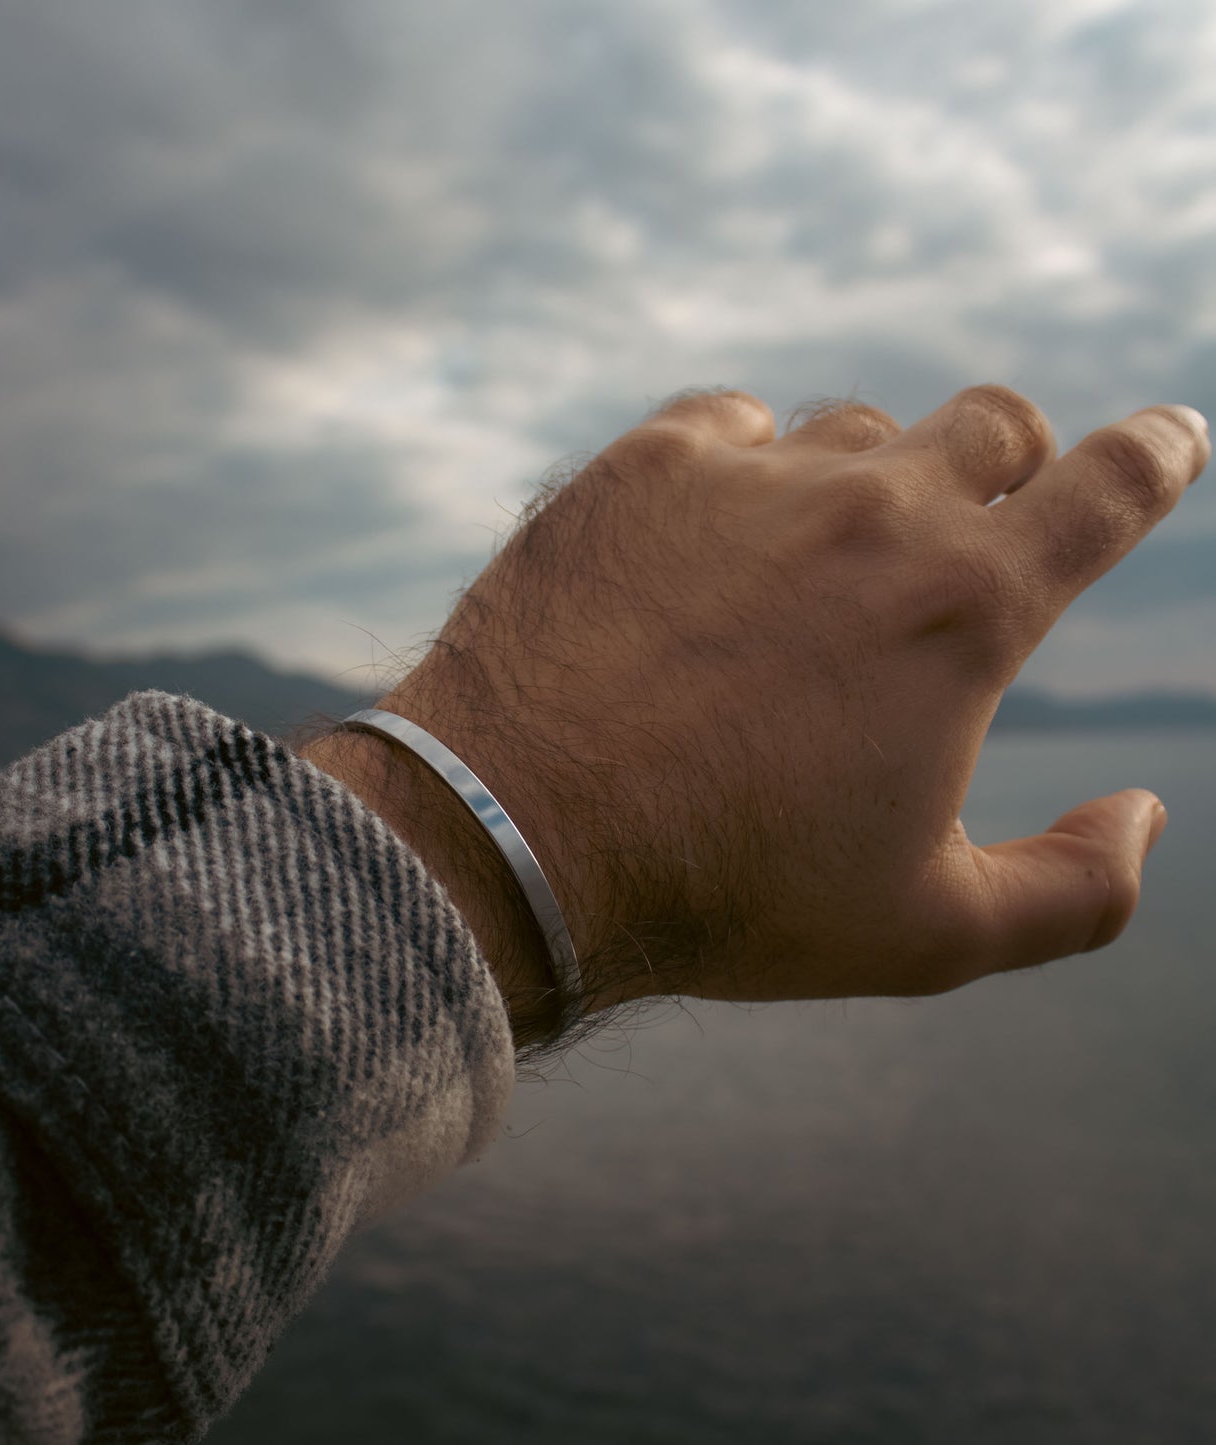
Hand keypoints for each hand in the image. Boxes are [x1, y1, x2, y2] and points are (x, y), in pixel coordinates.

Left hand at [306, 386, 1207, 1026]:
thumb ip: (1079, 889)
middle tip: (982, 511)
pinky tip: (713, 526)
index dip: (1156, 454)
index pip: (1111, 485)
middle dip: (1011, 461)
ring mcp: (752, 473)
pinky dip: (746, 460)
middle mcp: (874, 509)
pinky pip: (730, 421)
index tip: (1169, 438)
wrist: (522, 835)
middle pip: (992, 424)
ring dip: (870, 473)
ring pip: (857, 425)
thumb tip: (1148, 814)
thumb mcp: (932, 935)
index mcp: (967, 608)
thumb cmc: (730, 892)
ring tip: (823, 556)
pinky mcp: (641, 464)